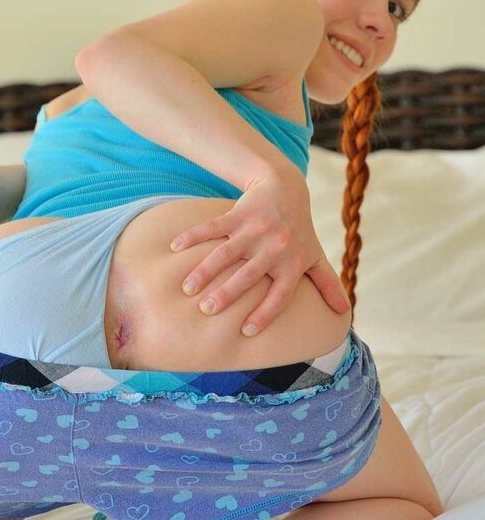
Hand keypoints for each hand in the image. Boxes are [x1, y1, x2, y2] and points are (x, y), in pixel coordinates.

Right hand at [169, 168, 350, 335]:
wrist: (286, 188)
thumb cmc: (300, 230)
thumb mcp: (315, 256)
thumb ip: (327, 283)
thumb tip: (345, 313)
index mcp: (292, 263)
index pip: (280, 295)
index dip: (265, 313)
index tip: (246, 331)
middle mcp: (275, 248)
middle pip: (249, 276)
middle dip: (227, 294)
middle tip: (207, 310)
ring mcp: (255, 230)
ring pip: (226, 254)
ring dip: (205, 271)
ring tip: (187, 289)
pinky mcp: (238, 214)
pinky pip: (212, 227)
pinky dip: (192, 236)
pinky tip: (174, 247)